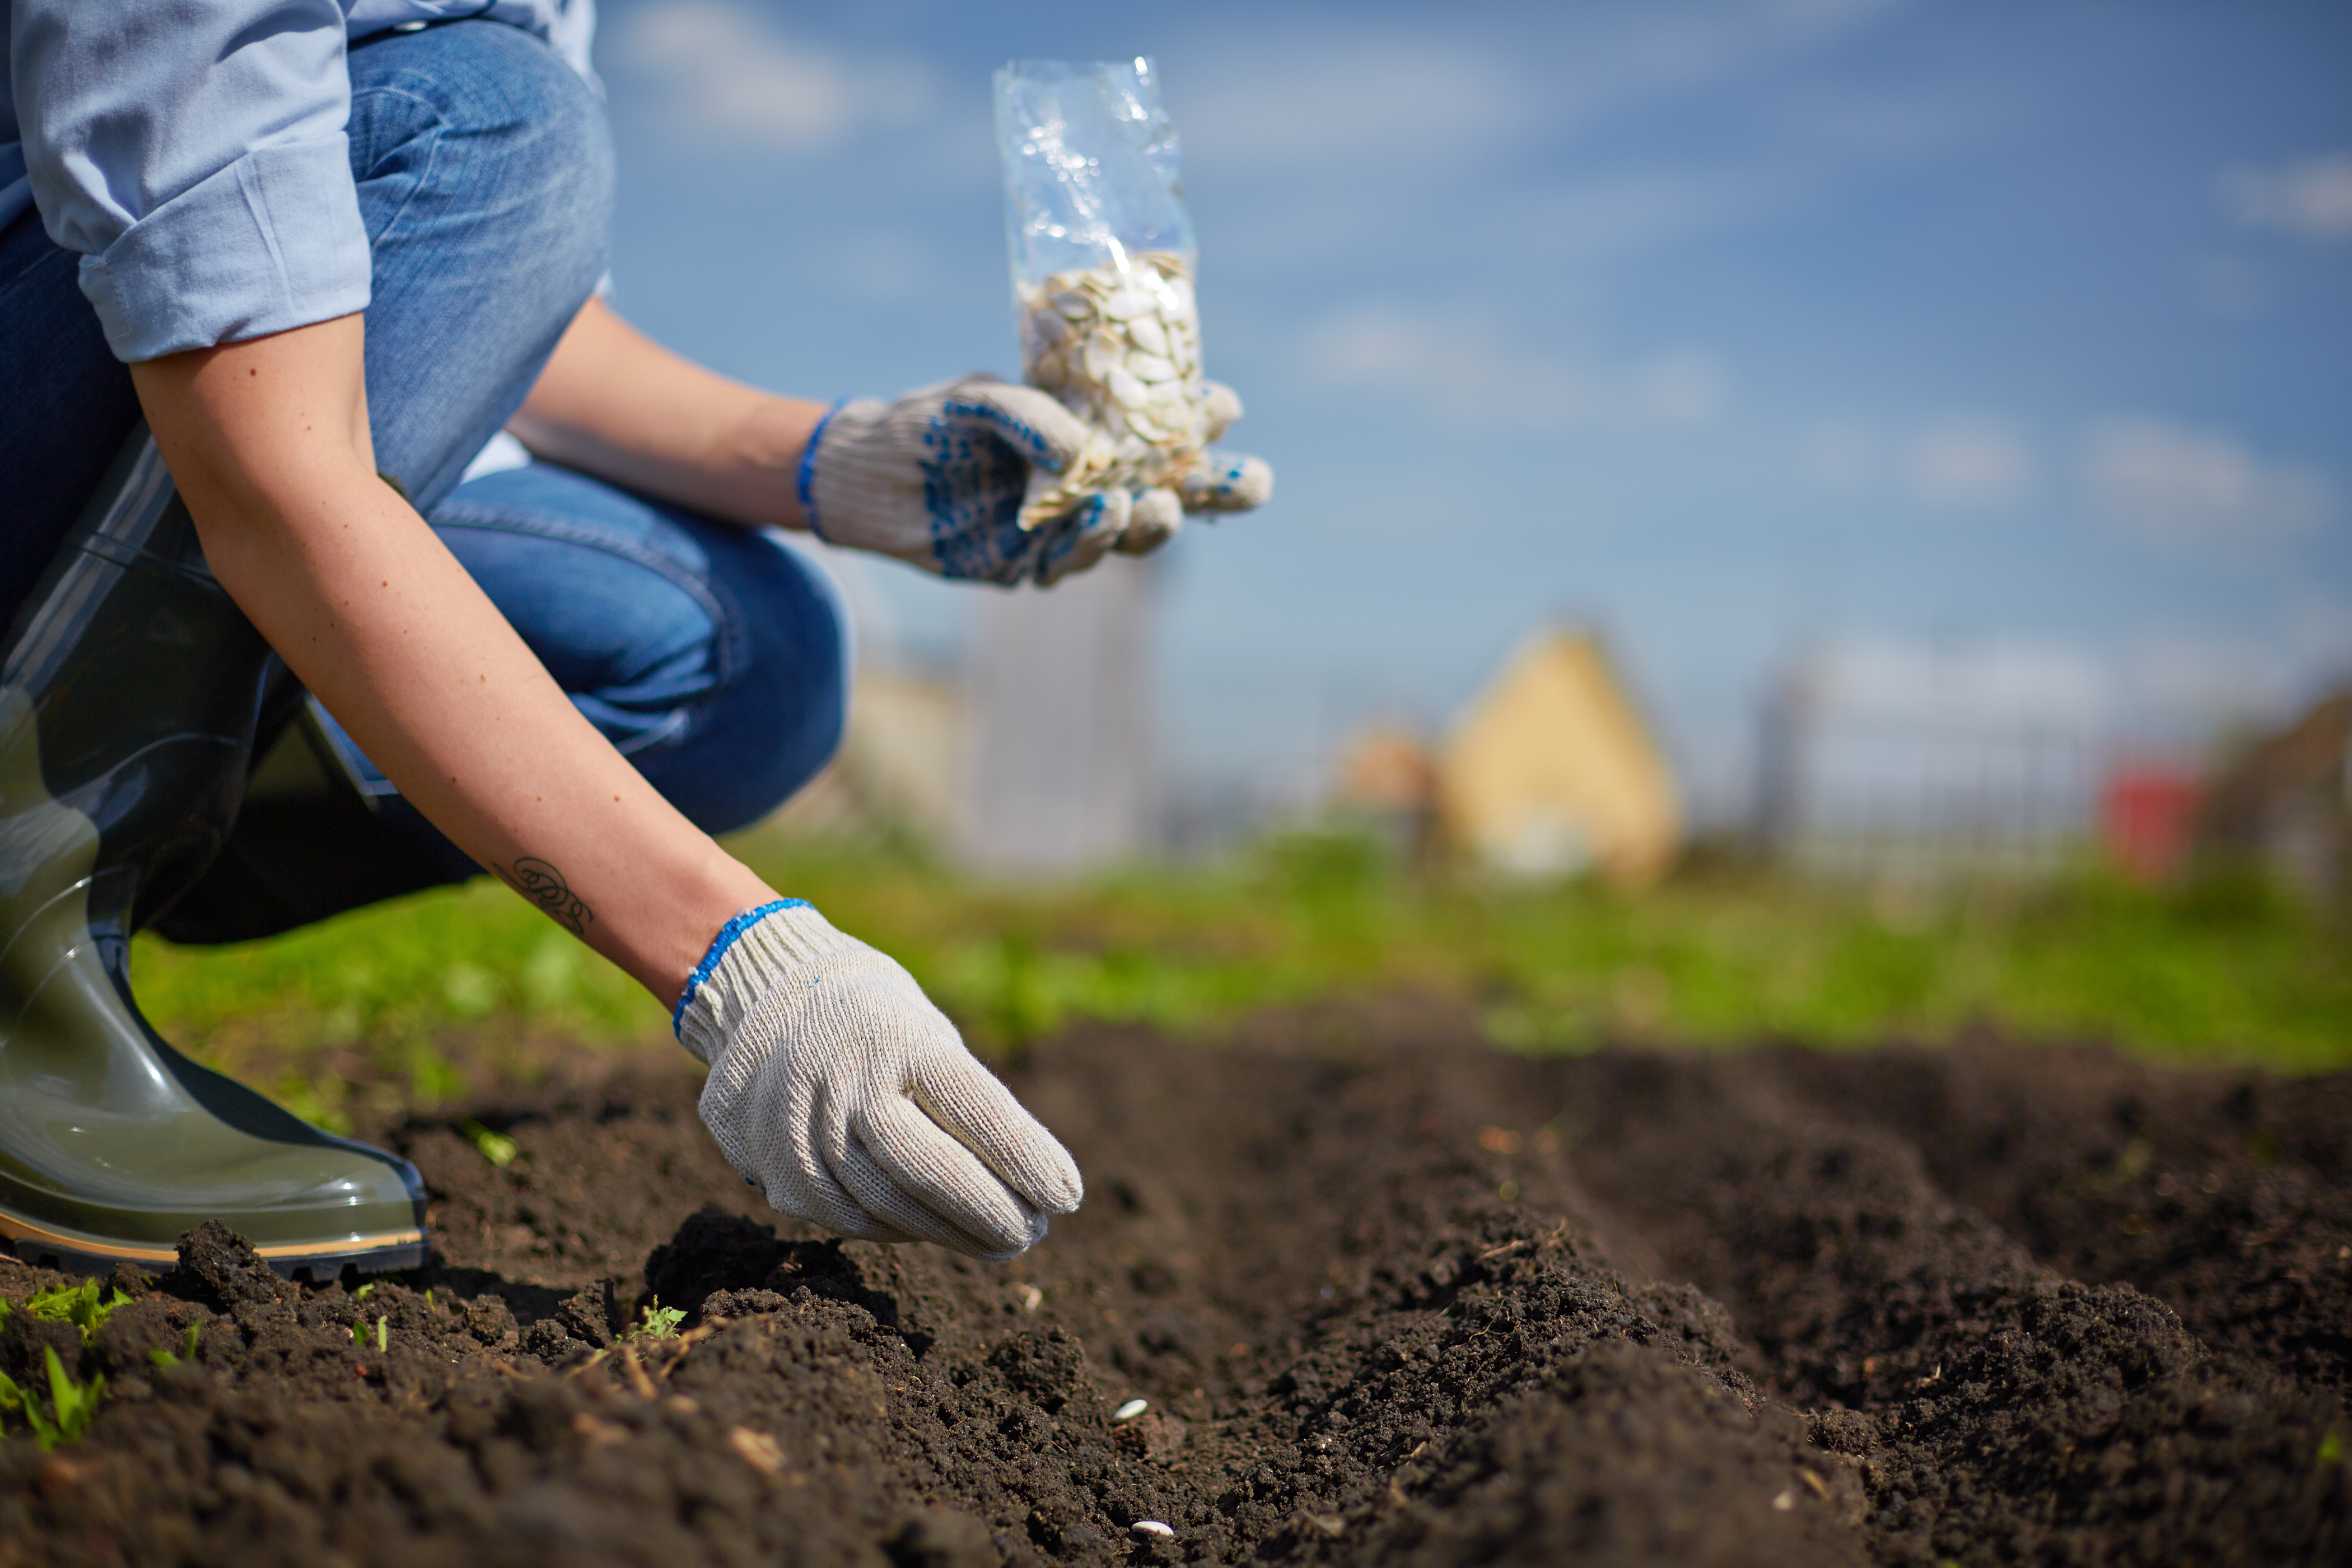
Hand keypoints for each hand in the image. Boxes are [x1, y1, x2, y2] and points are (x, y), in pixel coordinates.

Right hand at [675, 901, 1082, 1258]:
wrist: (767, 1011)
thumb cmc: (882, 1029)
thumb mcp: (928, 1037)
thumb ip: (968, 1103)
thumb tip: (1032, 1186)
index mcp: (896, 1034)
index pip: (971, 1104)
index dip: (1023, 1156)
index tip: (1069, 1197)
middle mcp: (845, 1081)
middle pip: (927, 1166)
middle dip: (990, 1210)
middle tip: (1036, 1232)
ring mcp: (806, 1130)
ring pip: (892, 1205)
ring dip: (955, 1232)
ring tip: (1003, 1241)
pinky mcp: (785, 1174)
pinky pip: (856, 1219)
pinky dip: (906, 1231)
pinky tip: (940, 1231)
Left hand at [798, 374, 1272, 584]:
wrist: (867, 477)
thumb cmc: (927, 425)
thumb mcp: (978, 399)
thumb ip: (1031, 416)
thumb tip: (1081, 454)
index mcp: (1088, 432)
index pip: (1159, 428)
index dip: (1199, 420)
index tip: (1225, 406)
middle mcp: (1087, 483)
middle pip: (1169, 490)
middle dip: (1217, 489)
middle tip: (1254, 483)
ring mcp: (1062, 528)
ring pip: (1129, 535)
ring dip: (1151, 520)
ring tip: (1157, 502)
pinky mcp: (1029, 566)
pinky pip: (1072, 560)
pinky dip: (1092, 540)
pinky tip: (1104, 516)